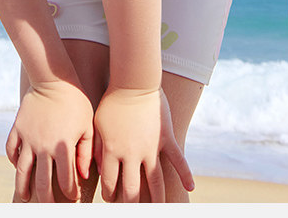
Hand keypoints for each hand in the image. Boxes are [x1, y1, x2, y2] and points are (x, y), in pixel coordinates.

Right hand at [5, 80, 93, 202]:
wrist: (54, 78)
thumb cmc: (76, 102)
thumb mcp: (88, 126)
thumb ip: (87, 152)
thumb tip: (84, 175)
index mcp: (63, 147)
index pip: (67, 180)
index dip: (70, 192)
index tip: (73, 199)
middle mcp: (44, 146)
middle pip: (42, 182)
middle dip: (46, 199)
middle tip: (48, 208)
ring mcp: (28, 138)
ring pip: (22, 171)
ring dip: (23, 187)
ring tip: (25, 198)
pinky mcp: (18, 128)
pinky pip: (11, 149)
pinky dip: (12, 160)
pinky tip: (17, 167)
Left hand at [93, 87, 193, 202]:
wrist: (133, 81)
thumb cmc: (111, 102)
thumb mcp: (97, 124)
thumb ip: (97, 149)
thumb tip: (97, 172)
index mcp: (113, 151)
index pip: (111, 183)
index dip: (110, 195)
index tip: (111, 199)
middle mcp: (132, 153)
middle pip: (133, 189)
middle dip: (131, 204)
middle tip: (133, 211)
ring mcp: (151, 147)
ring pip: (155, 181)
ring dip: (157, 198)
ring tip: (159, 209)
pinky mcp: (166, 138)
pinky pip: (178, 159)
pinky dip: (186, 174)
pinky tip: (190, 188)